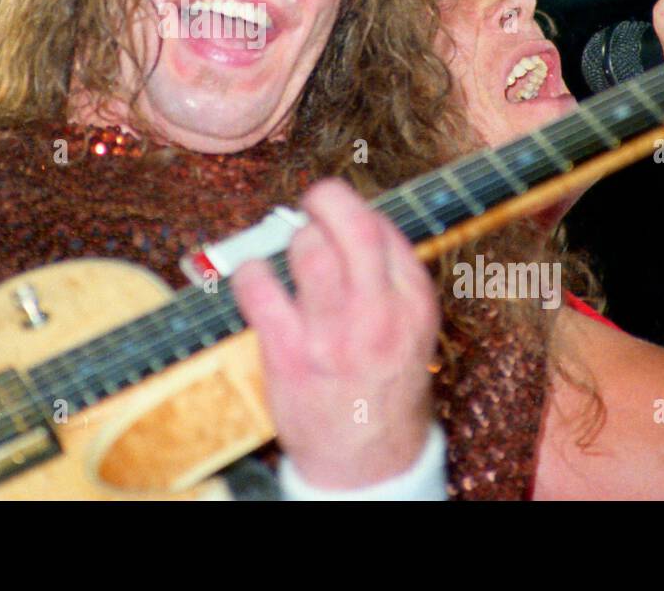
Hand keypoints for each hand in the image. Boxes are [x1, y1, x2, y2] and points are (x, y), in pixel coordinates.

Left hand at [232, 179, 438, 489]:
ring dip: (292, 239)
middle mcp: (378, 315)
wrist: (369, 462)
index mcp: (413, 303)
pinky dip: (250, 273)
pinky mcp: (290, 355)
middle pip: (352, 226)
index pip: (384, 228)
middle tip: (312, 202)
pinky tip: (255, 281)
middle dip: (326, 200)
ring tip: (289, 252)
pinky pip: (259, 288)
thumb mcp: (411, 328)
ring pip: (307, 250)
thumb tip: (350, 218)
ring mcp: (333, 336)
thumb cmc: (383, 385)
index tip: (337, 211)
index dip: (355, 208)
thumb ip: (388, 276)